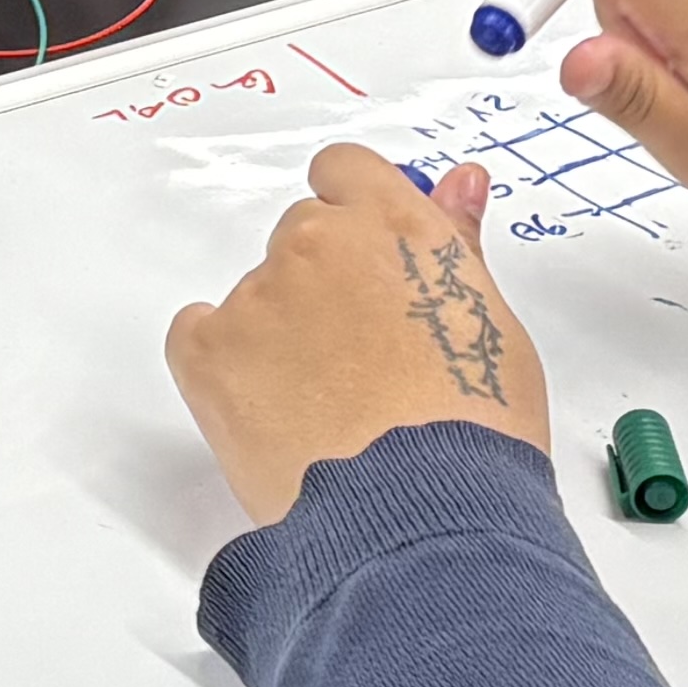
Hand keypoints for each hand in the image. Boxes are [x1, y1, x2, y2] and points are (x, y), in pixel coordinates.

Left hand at [164, 145, 551, 526]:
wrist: (422, 513)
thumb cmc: (474, 432)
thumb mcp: (491, 322)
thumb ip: (457, 243)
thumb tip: (460, 184)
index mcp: (393, 224)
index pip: (343, 173)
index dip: (351, 217)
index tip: (362, 262)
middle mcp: (319, 244)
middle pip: (301, 241)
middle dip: (322, 289)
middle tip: (357, 363)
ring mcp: (259, 296)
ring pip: (256, 297)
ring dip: (279, 336)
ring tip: (326, 411)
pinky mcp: (209, 352)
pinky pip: (196, 335)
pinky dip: (221, 366)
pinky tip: (268, 411)